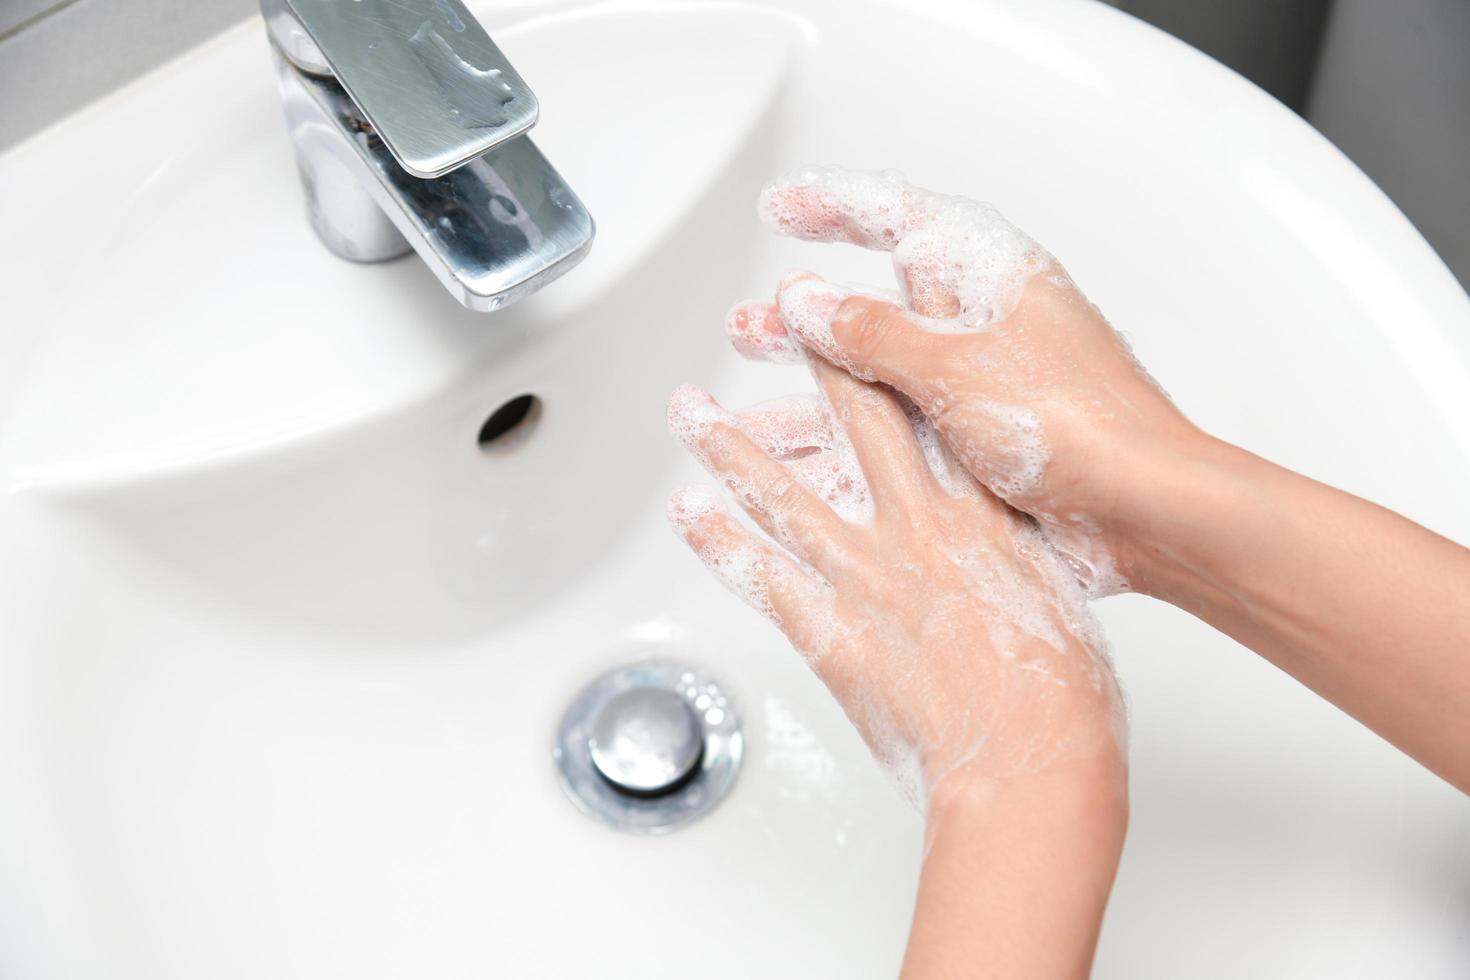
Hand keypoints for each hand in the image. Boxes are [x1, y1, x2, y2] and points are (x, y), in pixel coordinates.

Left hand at [665, 357, 1124, 806]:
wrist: (1030, 761)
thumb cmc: (1063, 697)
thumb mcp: (1057, 599)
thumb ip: (1017, 557)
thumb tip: (1003, 546)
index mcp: (981, 514)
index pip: (934, 402)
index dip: (905, 342)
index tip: (886, 299)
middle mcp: (916, 527)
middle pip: (852, 420)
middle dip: (810, 358)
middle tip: (775, 315)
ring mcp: (864, 576)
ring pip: (779, 490)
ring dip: (725, 445)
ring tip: (688, 409)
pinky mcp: (828, 630)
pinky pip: (756, 574)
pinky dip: (716, 540)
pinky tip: (689, 512)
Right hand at [729, 166, 1199, 594]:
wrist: (1144, 512)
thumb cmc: (1079, 425)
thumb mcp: (954, 367)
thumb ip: (872, 333)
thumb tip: (806, 300)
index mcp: (992, 279)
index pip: (903, 219)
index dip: (836, 209)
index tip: (782, 210)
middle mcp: (986, 327)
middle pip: (879, 307)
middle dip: (807, 320)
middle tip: (748, 327)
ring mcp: (983, 388)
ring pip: (880, 379)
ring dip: (814, 391)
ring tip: (753, 405)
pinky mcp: (983, 445)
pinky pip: (899, 434)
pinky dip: (847, 445)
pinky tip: (801, 464)